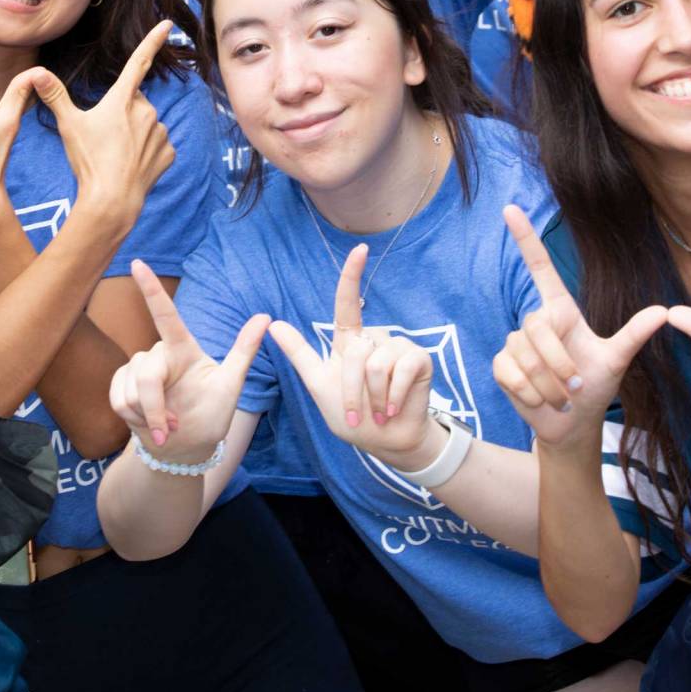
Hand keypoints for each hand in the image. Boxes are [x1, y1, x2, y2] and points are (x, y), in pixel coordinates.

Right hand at [30, 20, 175, 224]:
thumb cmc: (88, 161)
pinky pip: (157, 146)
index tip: (167, 24)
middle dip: (122, 112)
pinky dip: (146, 153)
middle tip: (103, 136)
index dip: (153, 40)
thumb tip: (35, 73)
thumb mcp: (68, 125)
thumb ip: (54, 96)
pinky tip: (130, 166)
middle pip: (134, 102)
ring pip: (146, 125)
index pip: (139, 61)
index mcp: (122, 100)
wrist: (111, 200)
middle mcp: (146, 111)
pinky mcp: (168, 153)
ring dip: (134, 134)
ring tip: (115, 155)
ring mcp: (159, 132)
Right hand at [110, 262, 269, 462]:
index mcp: (184, 350)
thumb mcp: (231, 386)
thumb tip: (266, 316)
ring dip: (147, 416)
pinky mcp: (121, 386)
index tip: (138, 262)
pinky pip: (118, 399)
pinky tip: (147, 426)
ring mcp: (137, 371)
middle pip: (146, 372)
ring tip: (165, 428)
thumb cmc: (211, 415)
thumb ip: (244, 351)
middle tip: (171, 429)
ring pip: (130, 389)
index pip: (166, 315)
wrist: (186, 449)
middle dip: (154, 406)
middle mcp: (159, 355)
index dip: (150, 289)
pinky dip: (133, 419)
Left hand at [267, 244, 434, 463]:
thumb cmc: (352, 416)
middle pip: (356, 351)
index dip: (352, 275)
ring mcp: (398, 347)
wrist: (386, 442)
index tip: (360, 248)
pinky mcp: (419, 360)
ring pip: (376, 364)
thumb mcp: (318, 384)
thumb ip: (299, 354)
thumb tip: (272, 323)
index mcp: (350, 341)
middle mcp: (374, 339)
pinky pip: (400, 371)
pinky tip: (393, 408)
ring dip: (372, 397)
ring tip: (378, 412)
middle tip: (357, 415)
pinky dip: (392, 397)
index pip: (348, 303)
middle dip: (352, 390)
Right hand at [492, 205, 667, 449]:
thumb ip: (634, 334)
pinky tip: (541, 401)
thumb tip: (663, 311)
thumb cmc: (595, 386)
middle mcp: (536, 322)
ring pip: (525, 355)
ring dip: (548, 383)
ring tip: (562, 396)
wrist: (572, 423)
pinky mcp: (502, 366)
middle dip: (558, 363)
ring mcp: (516, 343)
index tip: (510, 208)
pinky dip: (531, 392)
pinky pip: (512, 373)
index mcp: (561, 311)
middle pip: (537, 328)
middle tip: (574, 385)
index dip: (526, 239)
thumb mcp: (616, 360)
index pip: (540, 268)